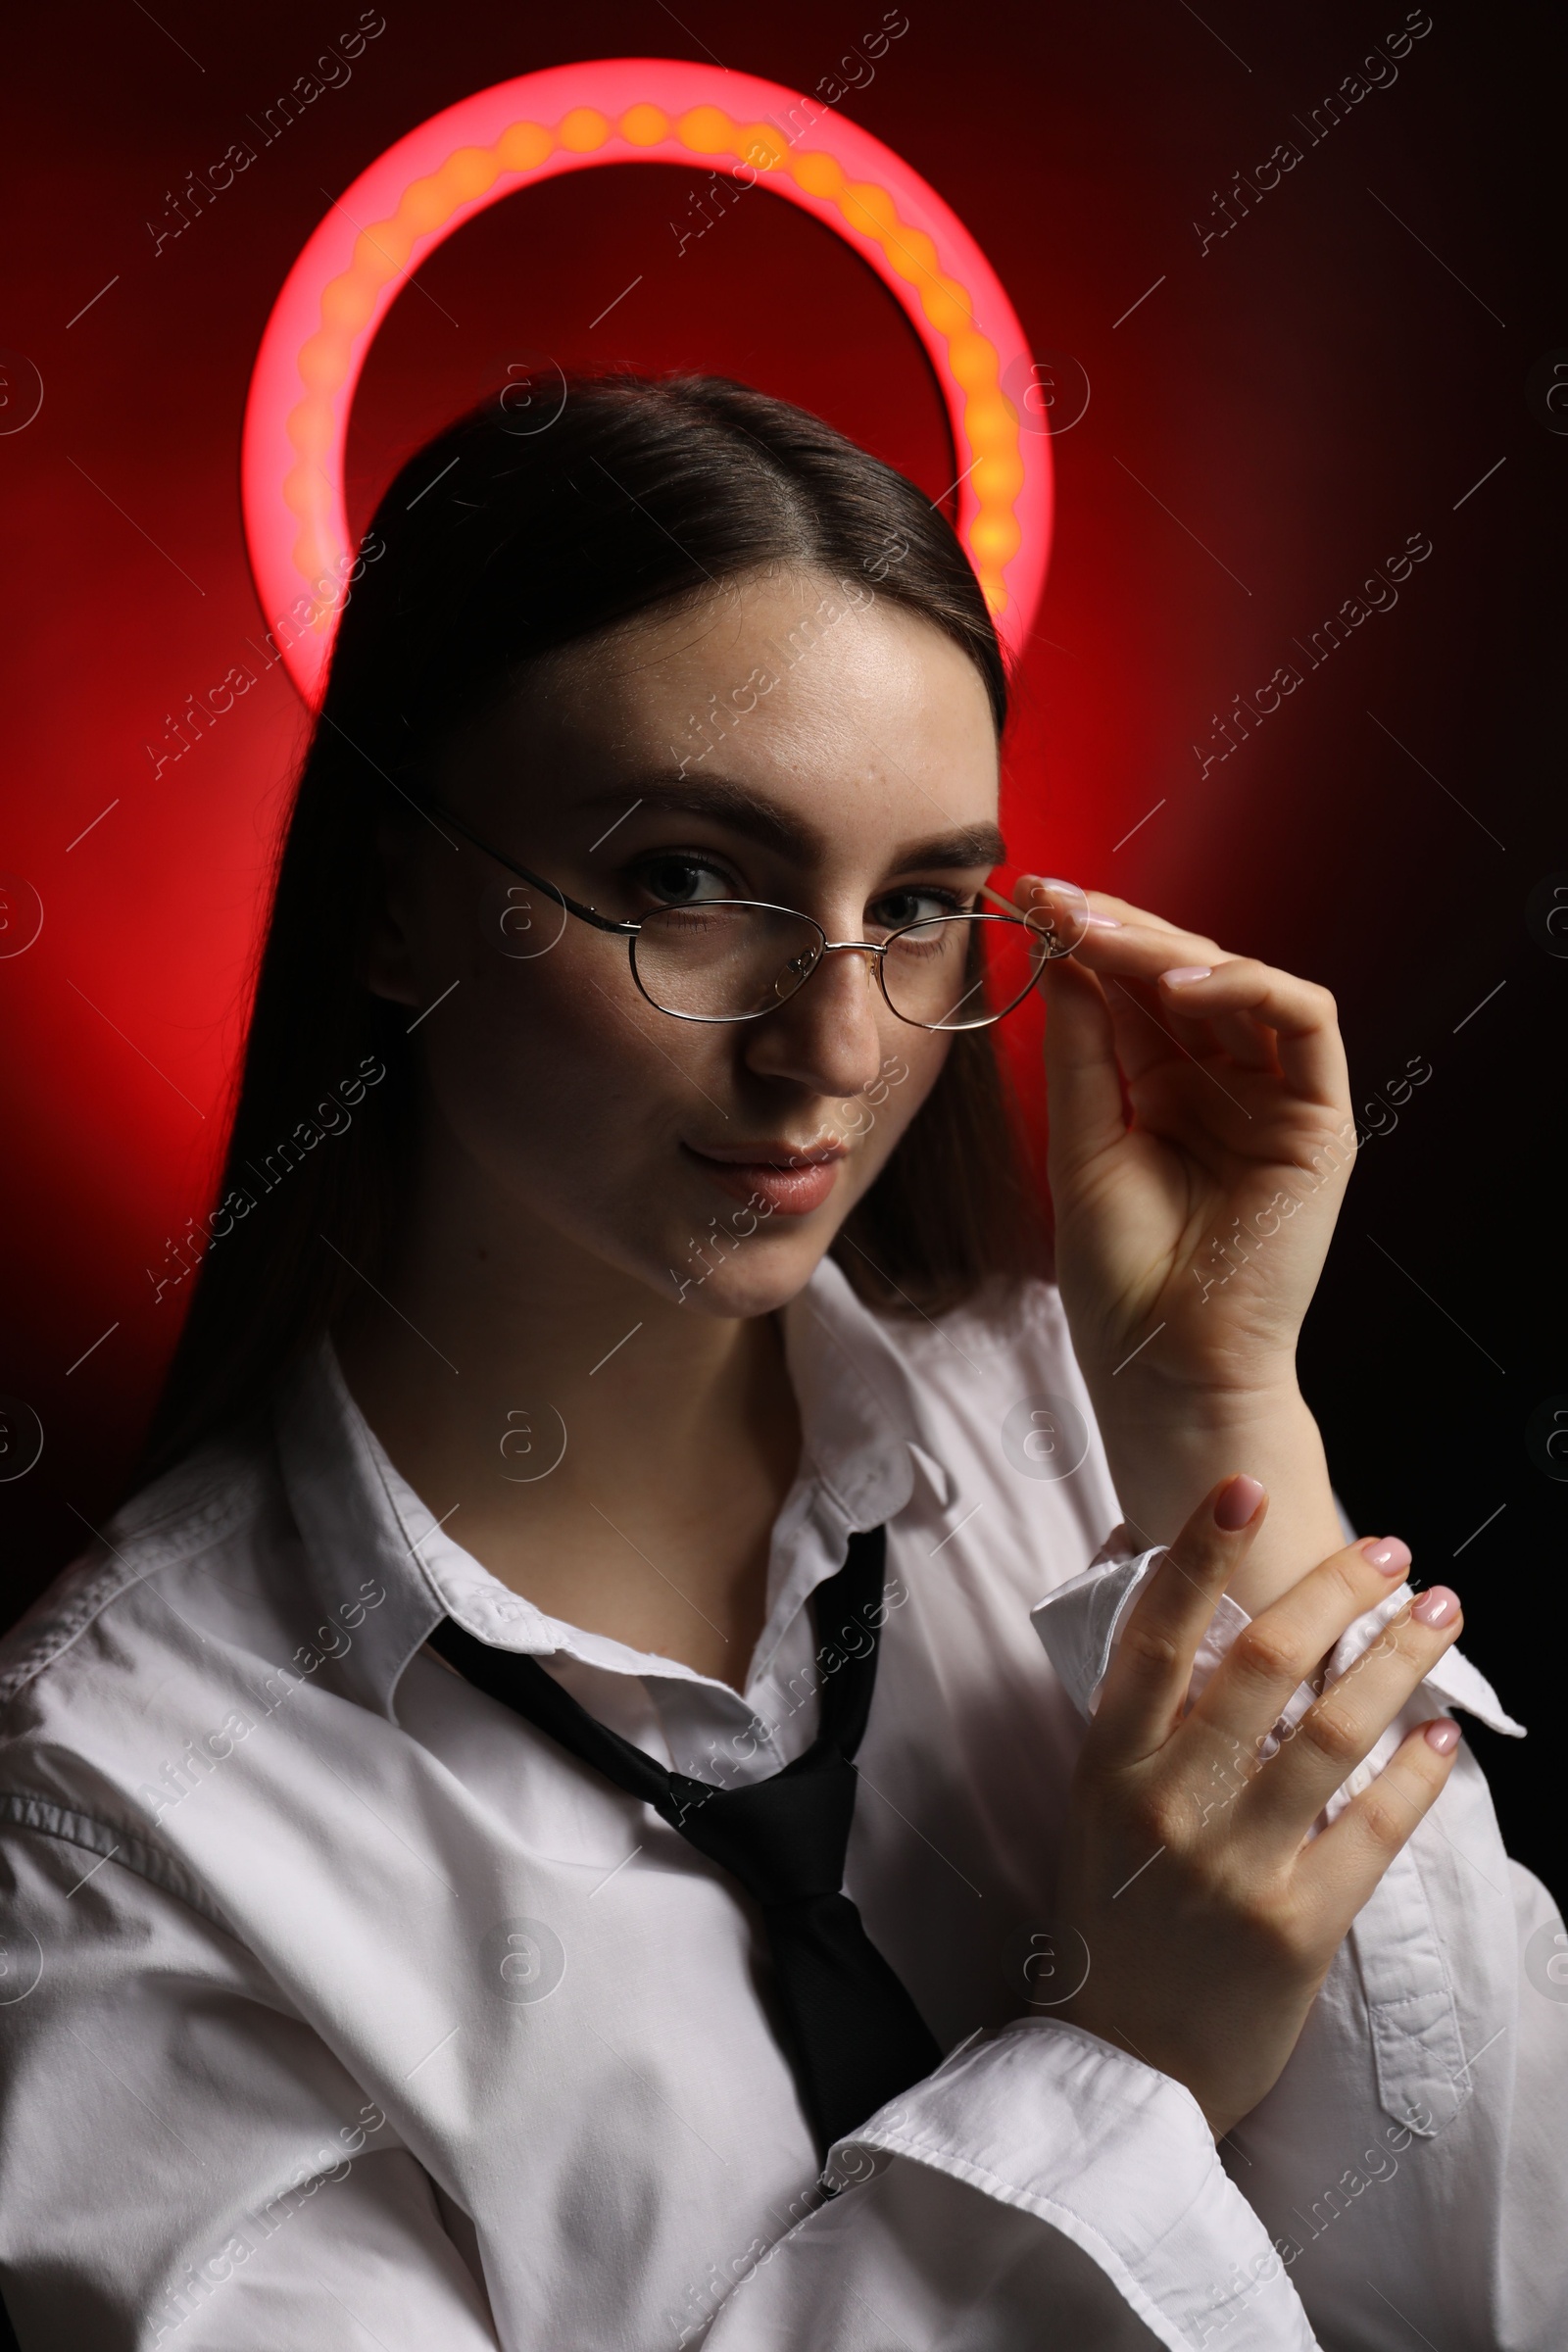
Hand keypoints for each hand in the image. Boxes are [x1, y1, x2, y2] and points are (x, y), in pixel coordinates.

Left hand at [1019, 881, 1354, 1400]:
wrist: (1168, 1371)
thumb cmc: (1123, 1285)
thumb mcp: (1083, 1147)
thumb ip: (1083, 1053)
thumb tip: (1063, 957)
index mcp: (1166, 1092)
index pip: (1132, 991)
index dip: (1085, 942)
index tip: (1025, 901)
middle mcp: (1225, 1085)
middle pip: (1182, 974)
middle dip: (1115, 929)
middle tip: (1052, 898)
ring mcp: (1277, 1099)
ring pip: (1238, 982)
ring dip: (1166, 947)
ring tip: (1095, 935)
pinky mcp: (1322, 1121)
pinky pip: (1306, 1022)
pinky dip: (1247, 987)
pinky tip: (1176, 987)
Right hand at [1049, 1474, 1463, 2139]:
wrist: (1123, 2068)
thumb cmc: (1113, 1921)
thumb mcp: (1095, 1807)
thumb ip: (1134, 1710)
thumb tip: (1154, 1581)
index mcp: (1107, 1764)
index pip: (1152, 1633)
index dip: (1197, 1554)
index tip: (1241, 1487)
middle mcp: (1166, 1801)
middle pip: (1259, 1661)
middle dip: (1333, 1589)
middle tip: (1387, 1548)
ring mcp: (1232, 1863)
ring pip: (1328, 1730)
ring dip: (1394, 1658)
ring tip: (1439, 1613)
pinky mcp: (1296, 1926)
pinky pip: (1373, 1828)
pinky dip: (1414, 1773)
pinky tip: (1441, 1734)